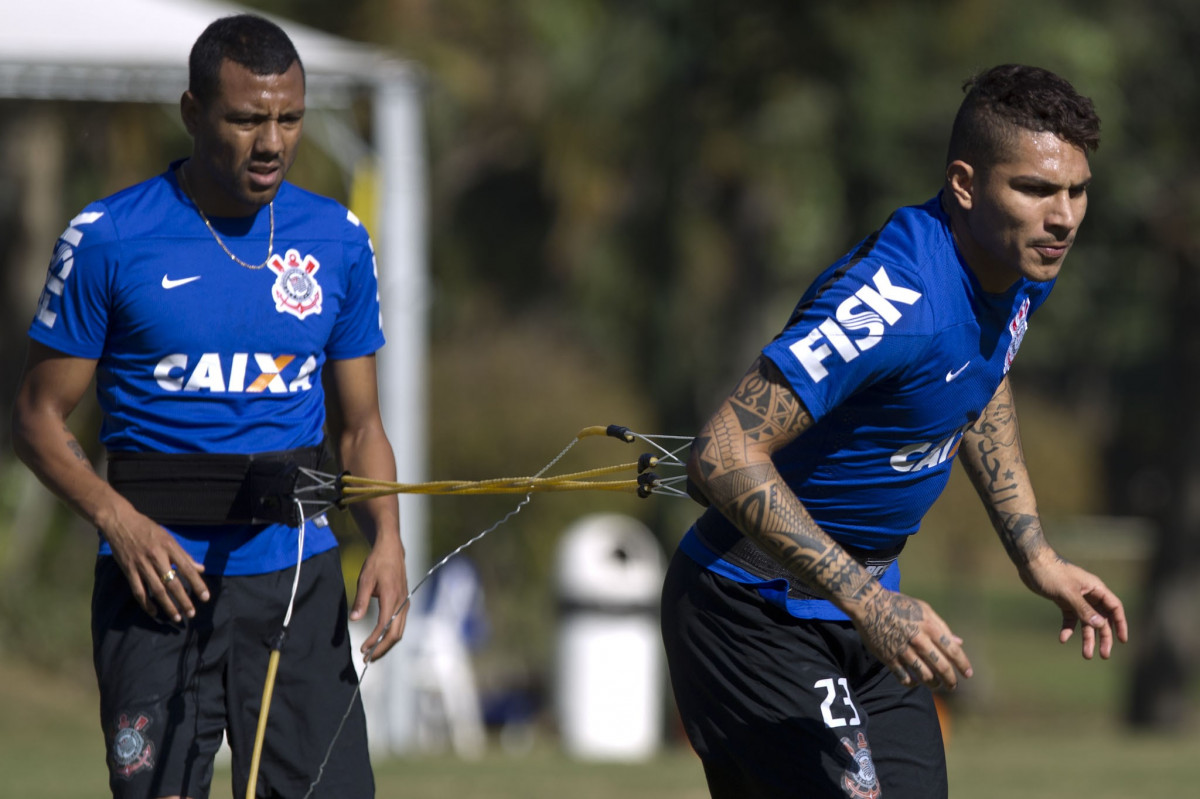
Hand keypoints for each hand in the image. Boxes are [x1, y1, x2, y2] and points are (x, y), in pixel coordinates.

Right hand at [102, 507, 207, 623]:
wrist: (120, 522)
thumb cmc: (148, 529)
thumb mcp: (169, 538)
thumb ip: (184, 555)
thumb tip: (201, 569)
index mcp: (169, 547)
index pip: (187, 569)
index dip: (197, 584)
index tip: (205, 597)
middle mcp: (156, 557)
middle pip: (172, 583)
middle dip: (184, 600)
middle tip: (192, 613)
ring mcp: (141, 565)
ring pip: (156, 590)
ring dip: (168, 606)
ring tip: (177, 617)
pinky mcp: (128, 570)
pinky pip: (138, 591)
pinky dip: (146, 603)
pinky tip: (155, 612)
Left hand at [349, 531, 409, 661]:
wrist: (391, 549)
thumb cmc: (377, 563)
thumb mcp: (365, 579)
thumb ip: (360, 600)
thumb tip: (354, 619)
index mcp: (392, 598)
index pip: (384, 626)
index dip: (374, 641)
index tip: (363, 649)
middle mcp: (402, 603)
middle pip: (396, 634)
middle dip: (382, 649)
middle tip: (368, 659)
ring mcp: (405, 603)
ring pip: (400, 631)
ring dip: (387, 644)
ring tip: (373, 653)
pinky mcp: (404, 603)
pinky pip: (400, 624)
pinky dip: (391, 635)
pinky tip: (381, 639)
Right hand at [848, 585, 972, 689]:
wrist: (868, 604)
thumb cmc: (899, 604)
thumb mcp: (923, 609)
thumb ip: (942, 626)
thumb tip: (959, 642)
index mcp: (930, 627)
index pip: (952, 651)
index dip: (963, 665)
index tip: (968, 674)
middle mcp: (919, 640)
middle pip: (941, 668)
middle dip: (950, 680)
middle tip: (953, 686)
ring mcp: (903, 651)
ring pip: (925, 676)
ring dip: (933, 685)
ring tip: (936, 686)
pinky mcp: (889, 658)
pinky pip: (904, 678)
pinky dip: (912, 683)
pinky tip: (915, 682)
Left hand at [1019, 552, 1128, 658]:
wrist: (1030, 562)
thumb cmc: (1051, 573)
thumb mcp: (1068, 593)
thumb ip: (1084, 609)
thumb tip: (1101, 625)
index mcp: (1095, 588)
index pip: (1114, 608)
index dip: (1120, 624)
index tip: (1122, 640)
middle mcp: (1089, 594)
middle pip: (1101, 619)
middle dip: (1104, 637)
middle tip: (1104, 655)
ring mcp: (1076, 598)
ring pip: (1086, 621)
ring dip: (1087, 638)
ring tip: (1086, 655)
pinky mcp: (1063, 601)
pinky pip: (1070, 618)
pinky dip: (1068, 629)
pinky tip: (1063, 638)